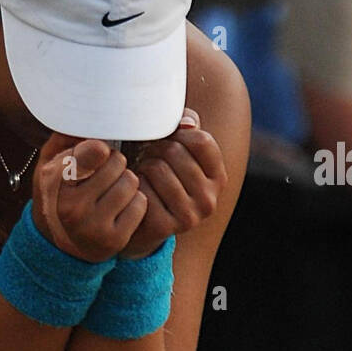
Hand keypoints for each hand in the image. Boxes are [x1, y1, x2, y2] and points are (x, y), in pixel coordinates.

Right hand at [31, 131, 144, 261]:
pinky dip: (135, 202)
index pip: (94, 150)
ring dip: (127, 181)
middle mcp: (73, 207)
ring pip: (131, 182)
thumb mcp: (52, 162)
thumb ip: (68, 136)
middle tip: (104, 173)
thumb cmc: (61, 191)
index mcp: (56, 182)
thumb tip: (94, 108)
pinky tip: (120, 207)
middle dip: (116, 163)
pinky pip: (140, 204)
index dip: (100, 147)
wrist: (61, 241)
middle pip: (118, 162)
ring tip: (112, 189)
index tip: (99, 151)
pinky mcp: (114, 239)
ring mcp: (94, 226)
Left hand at [119, 108, 225, 257]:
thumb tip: (186, 124)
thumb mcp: (178, 151)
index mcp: (218, 178)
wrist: (141, 223)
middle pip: (174, 151)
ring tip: (141, 172)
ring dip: (141, 165)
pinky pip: (142, 190)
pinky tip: (134, 190)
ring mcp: (189, 216)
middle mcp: (209, 200)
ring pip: (157, 168)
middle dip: (153, 149)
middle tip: (145, 156)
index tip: (165, 140)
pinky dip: (133, 185)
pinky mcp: (165, 227)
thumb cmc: (159, 178)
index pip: (201, 140)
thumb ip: (187, 129)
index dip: (176, 133)